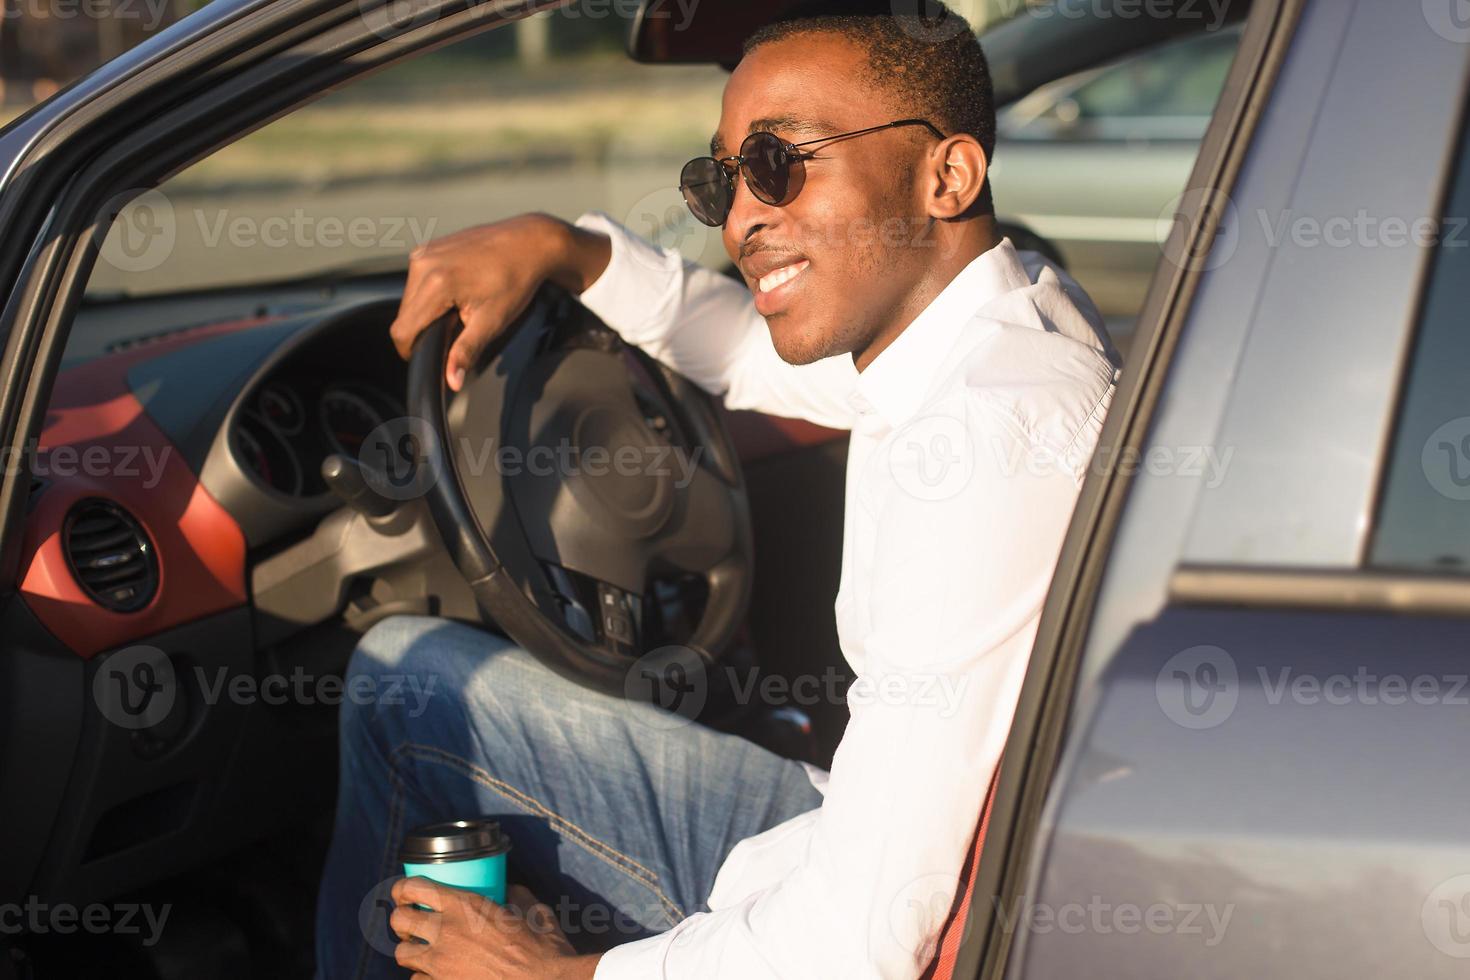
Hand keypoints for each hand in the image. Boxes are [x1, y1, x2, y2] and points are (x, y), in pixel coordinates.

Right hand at [388, 213, 611, 390]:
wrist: (529, 243)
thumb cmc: (515, 281)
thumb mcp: (491, 322)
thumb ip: (465, 352)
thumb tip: (451, 381)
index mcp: (435, 284)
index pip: (403, 331)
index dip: (411, 351)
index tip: (428, 358)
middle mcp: (423, 264)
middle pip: (403, 316)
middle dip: (422, 331)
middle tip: (453, 332)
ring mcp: (423, 252)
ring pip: (408, 299)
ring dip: (424, 312)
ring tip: (456, 311)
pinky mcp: (427, 247)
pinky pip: (416, 281)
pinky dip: (429, 294)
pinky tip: (455, 293)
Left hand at [389, 877, 599, 979]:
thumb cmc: (544, 950)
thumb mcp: (534, 911)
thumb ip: (516, 896)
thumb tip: (509, 890)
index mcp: (465, 906)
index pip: (413, 888)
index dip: (403, 888)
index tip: (406, 891)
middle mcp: (446, 932)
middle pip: (399, 920)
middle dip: (401, 918)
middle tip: (413, 920)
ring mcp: (441, 964)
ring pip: (402, 953)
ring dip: (410, 949)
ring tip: (422, 949)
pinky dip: (423, 976)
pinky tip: (437, 973)